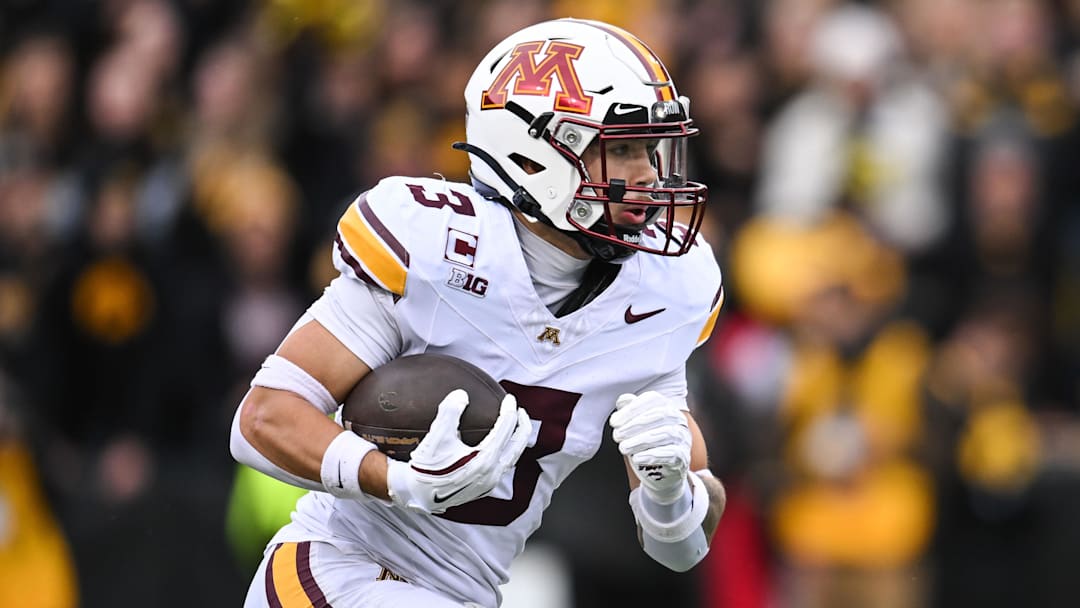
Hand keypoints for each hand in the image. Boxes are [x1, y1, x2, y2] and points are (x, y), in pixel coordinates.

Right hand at [387, 389, 530, 513]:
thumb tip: (461, 394)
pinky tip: (495, 446)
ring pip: (511, 458)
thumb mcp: (436, 437)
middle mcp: (492, 473)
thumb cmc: (426, 467)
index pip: (506, 429)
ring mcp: (488, 484)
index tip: (509, 398)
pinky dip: (505, 452)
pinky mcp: (482, 489)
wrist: (416, 495)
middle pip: (518, 446)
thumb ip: (449, 412)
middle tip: (521, 411)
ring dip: (515, 441)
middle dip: (522, 426)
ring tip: (512, 428)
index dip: (509, 410)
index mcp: (485, 459)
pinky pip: (502, 467)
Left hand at [610, 391, 691, 504]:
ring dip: (640, 440)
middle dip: (634, 425)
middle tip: (617, 435)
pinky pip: (672, 453)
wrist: (659, 474)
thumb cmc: (645, 445)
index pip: (652, 399)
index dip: (631, 409)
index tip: (614, 422)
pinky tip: (637, 458)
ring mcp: (683, 438)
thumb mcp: (634, 427)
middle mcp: (678, 419)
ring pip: (666, 433)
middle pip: (659, 414)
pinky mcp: (683, 457)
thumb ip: (630, 411)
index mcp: (666, 406)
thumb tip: (623, 400)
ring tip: (623, 448)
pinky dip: (652, 455)